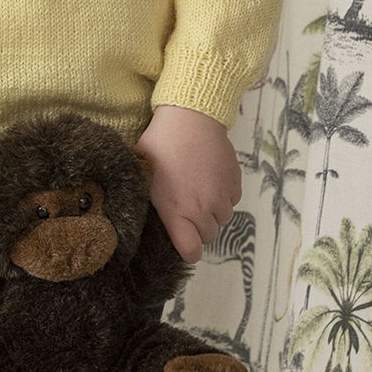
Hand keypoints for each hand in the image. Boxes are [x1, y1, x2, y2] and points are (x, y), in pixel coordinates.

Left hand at [136, 105, 240, 263]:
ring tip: (197, 189)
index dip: (188, 250)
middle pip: (208, 236)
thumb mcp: (145, 176)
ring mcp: (221, 197)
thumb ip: (149, 203)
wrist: (189, 120)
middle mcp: (202, 209)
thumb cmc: (160, 146)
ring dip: (212, 211)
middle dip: (198, 226)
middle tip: (185, 206)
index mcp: (177, 212)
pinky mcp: (234, 183)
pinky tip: (209, 178)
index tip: (184, 243)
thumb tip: (136, 217)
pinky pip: (232, 201)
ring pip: (222, 219)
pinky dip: (224, 195)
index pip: (191, 251)